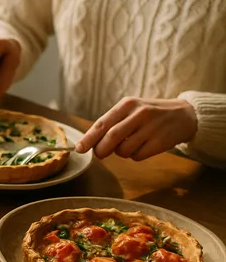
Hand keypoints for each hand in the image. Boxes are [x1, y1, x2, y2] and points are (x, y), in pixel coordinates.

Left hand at [76, 98, 197, 160]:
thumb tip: (90, 142)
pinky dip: (135, 156)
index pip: (102, 124)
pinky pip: (137, 156)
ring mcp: (151, 128)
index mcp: (127, 104)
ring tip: (131, 143)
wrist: (184, 115)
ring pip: (123, 150)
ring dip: (121, 153)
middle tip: (100, 154)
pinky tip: (144, 146)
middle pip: (111, 138)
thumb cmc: (149, 114)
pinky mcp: (160, 141)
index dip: (88, 138)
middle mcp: (138, 114)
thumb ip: (112, 123)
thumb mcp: (131, 110)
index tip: (79, 149)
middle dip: (101, 150)